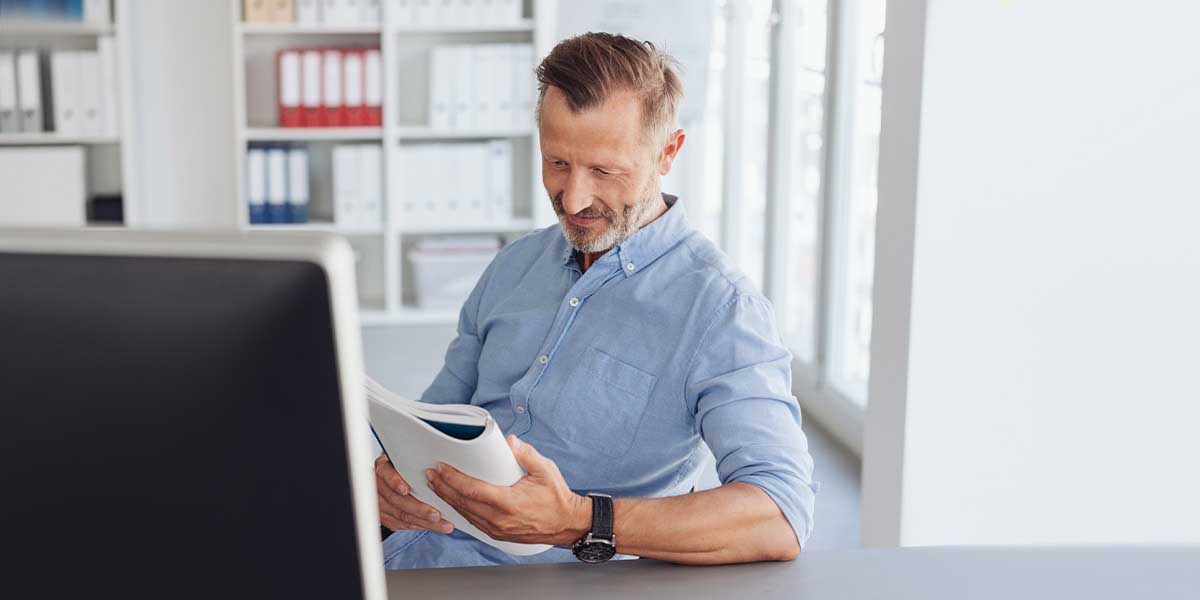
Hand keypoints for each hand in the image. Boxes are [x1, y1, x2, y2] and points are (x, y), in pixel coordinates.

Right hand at [375, 454, 454, 533]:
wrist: (391, 479)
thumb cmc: (405, 468)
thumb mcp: (408, 461)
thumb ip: (417, 464)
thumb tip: (439, 468)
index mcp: (384, 468)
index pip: (386, 474)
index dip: (395, 482)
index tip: (406, 489)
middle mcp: (379, 486)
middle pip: (396, 500)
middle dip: (418, 509)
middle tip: (436, 514)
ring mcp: (380, 503)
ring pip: (401, 516)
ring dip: (423, 521)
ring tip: (442, 524)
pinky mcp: (385, 517)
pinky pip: (401, 524)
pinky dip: (418, 526)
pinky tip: (432, 526)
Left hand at [426, 435, 590, 545]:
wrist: (567, 524)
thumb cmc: (557, 498)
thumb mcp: (545, 470)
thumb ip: (526, 454)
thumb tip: (508, 441)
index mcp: (508, 502)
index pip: (472, 490)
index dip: (453, 479)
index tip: (440, 468)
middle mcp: (499, 519)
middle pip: (462, 503)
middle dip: (443, 487)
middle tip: (430, 474)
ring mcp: (497, 529)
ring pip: (465, 514)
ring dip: (447, 499)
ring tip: (435, 485)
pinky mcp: (497, 534)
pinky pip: (472, 522)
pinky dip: (459, 510)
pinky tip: (451, 501)